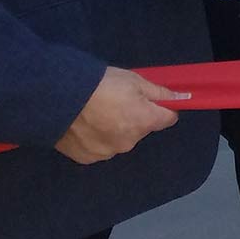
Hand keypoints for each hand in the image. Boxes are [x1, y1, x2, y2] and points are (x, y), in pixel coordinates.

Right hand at [54, 67, 187, 164]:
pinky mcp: (87, 158)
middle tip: (115, 102)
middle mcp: (130, 142)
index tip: (150, 100)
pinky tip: (84, 125)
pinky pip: (100, 148)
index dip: (162, 108)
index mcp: (145, 122)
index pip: (168, 118)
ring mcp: (108, 152)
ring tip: (95, 113)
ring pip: (120, 140)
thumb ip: (159, 92)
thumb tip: (182, 98)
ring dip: (114, 129)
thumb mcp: (134, 80)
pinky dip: (96, 139)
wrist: (57, 98)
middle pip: (142, 129)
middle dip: (135, 117)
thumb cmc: (100, 84)